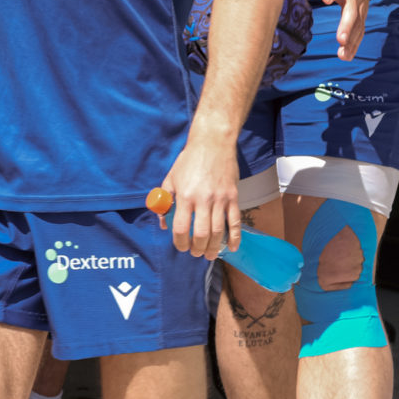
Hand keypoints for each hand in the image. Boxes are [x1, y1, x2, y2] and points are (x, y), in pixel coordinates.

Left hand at [154, 133, 240, 259]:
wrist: (213, 143)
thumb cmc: (189, 161)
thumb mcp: (171, 178)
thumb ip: (165, 201)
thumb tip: (163, 223)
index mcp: (185, 195)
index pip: (181, 227)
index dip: (180, 242)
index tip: (181, 247)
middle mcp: (203, 199)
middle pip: (202, 234)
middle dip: (198, 249)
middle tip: (195, 253)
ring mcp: (220, 199)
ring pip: (219, 231)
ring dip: (214, 247)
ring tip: (210, 255)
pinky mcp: (233, 197)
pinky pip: (235, 221)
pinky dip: (235, 237)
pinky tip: (232, 247)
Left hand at [300, 0, 372, 59]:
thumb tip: (288, 3)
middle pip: (351, 11)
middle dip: (347, 26)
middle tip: (340, 39)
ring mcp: (360, 6)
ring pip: (358, 24)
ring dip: (351, 41)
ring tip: (343, 55)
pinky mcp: (362, 15)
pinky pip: (360, 31)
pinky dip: (355, 44)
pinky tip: (347, 56)